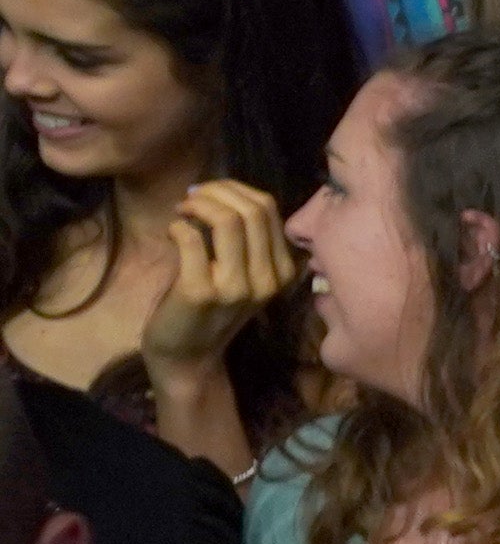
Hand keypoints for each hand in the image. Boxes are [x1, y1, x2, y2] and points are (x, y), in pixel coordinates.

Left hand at [139, 176, 301, 375]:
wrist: (188, 354)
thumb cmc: (210, 308)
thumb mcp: (244, 275)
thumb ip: (247, 240)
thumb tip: (223, 192)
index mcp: (283, 271)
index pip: (269, 209)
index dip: (235, 189)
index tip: (210, 193)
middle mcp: (268, 279)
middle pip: (252, 210)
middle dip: (216, 191)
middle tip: (191, 198)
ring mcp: (237, 288)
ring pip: (227, 220)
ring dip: (197, 205)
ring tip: (181, 211)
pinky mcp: (201, 292)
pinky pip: (191, 239)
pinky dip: (177, 226)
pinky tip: (172, 231)